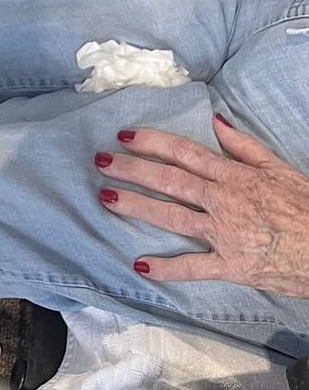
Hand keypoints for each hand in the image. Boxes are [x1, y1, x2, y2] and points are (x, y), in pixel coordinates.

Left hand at [95, 116, 308, 297]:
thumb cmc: (306, 207)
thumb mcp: (279, 167)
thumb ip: (244, 145)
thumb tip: (216, 120)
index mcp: (234, 175)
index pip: (184, 152)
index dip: (152, 142)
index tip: (125, 135)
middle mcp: (223, 201)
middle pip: (169, 180)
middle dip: (132, 169)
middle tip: (101, 161)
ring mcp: (225, 234)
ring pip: (173, 217)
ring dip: (138, 207)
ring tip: (107, 198)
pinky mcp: (232, 266)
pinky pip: (195, 267)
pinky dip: (168, 268)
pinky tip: (141, 266)